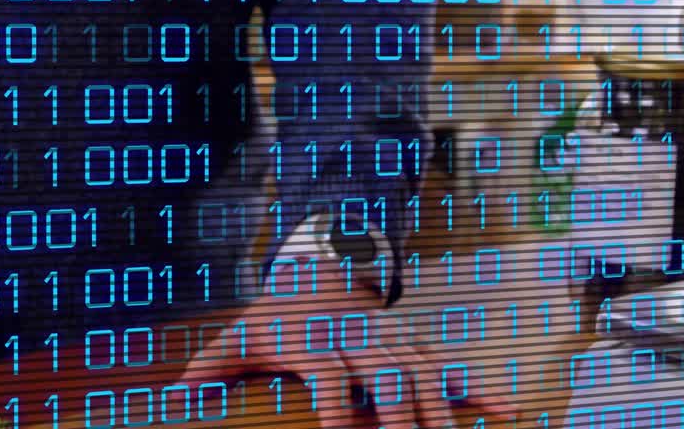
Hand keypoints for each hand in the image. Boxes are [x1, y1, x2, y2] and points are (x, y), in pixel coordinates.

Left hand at [179, 277, 494, 428]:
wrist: (318, 270)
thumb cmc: (275, 317)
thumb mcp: (240, 335)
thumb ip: (212, 365)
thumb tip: (178, 393)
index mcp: (317, 338)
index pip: (327, 373)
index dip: (333, 403)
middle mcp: (360, 337)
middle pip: (386, 374)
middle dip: (399, 413)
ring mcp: (392, 339)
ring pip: (424, 373)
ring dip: (441, 410)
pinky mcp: (413, 344)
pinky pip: (448, 365)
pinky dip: (476, 387)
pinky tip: (504, 410)